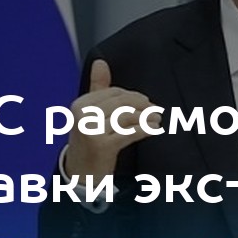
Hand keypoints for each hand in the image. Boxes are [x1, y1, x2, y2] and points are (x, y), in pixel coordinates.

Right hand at [63, 59, 161, 177]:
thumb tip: (100, 62)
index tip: (146, 101)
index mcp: (79, 105)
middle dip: (143, 105)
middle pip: (121, 102)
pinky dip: (145, 129)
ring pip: (127, 116)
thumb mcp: (89, 114)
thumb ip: (97, 88)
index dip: (133, 96)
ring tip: (158, 119)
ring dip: (147, 117)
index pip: (113, 93)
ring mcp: (91, 131)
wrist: (81, 175)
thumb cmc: (89, 141)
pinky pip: (130, 132)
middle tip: (157, 110)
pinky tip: (155, 129)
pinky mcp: (102, 145)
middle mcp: (82, 116)